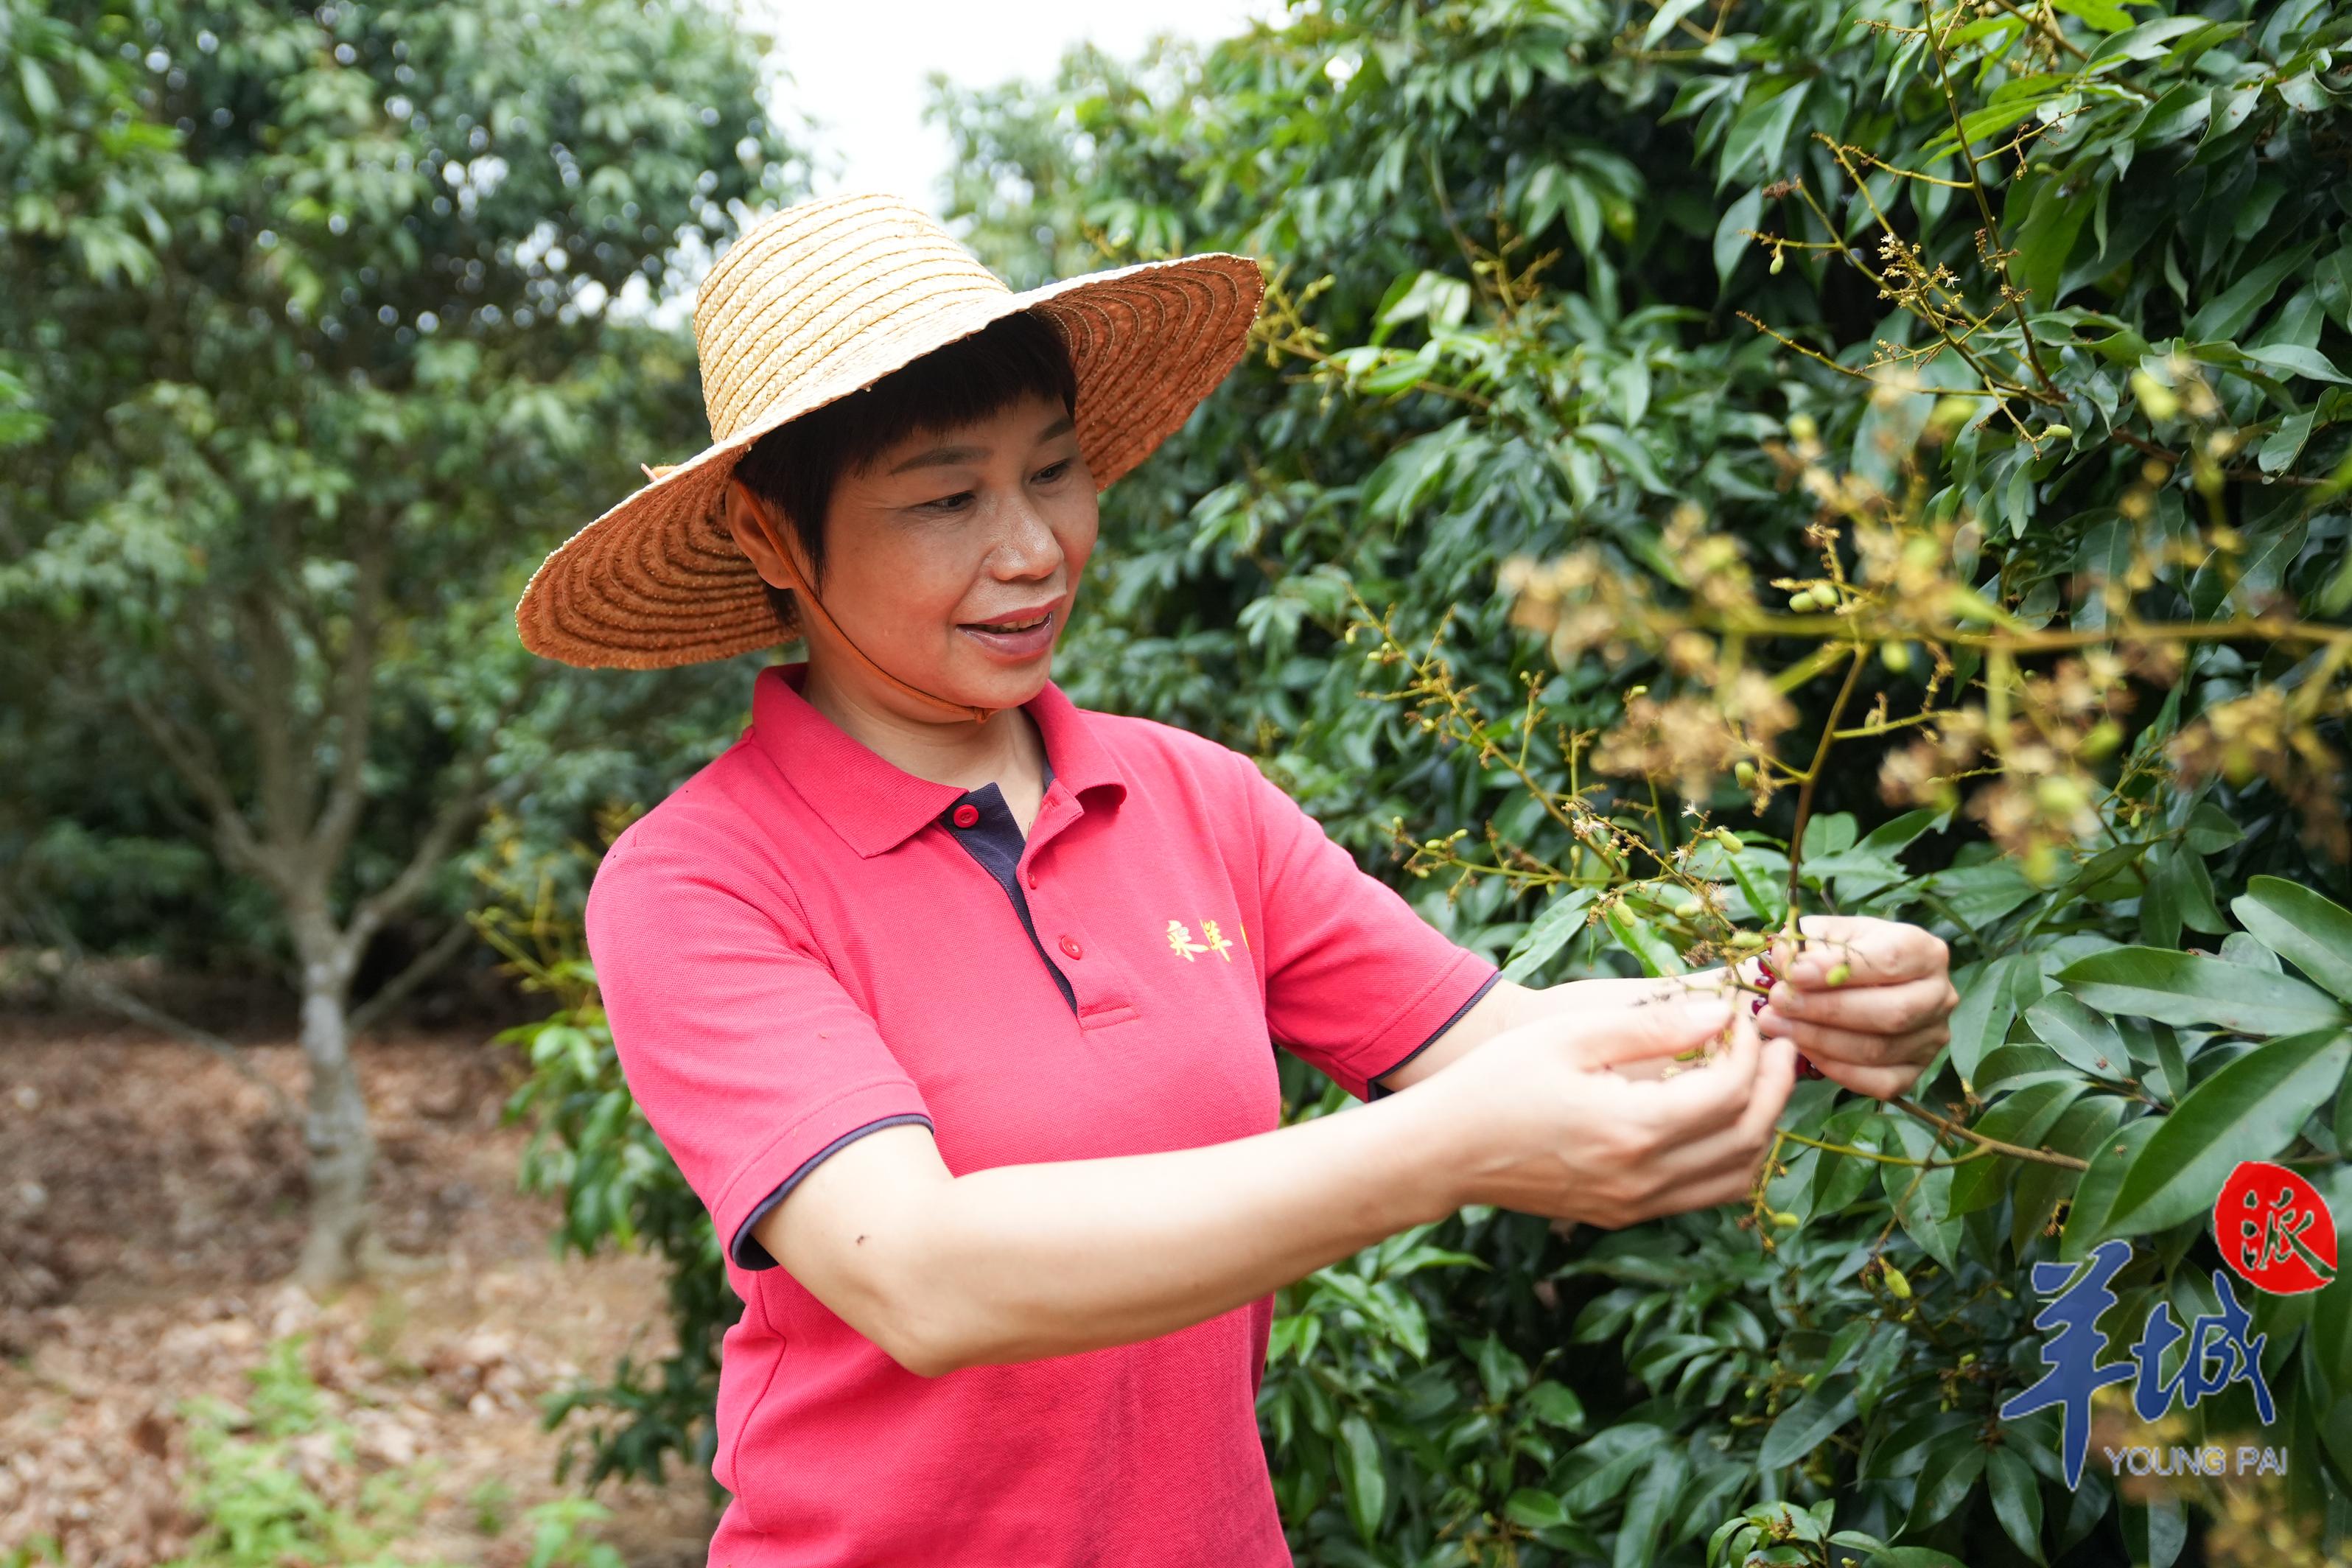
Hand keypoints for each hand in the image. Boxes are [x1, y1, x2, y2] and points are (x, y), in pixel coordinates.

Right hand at [1417, 991, 1797, 1227]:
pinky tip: (1716, 1117)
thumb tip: (1721, 1013)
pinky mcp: (1625, 1214)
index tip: (1739, 1013)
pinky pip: (1704, 1193)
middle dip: (1774, 1086)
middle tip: (1775, 1044)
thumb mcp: (1570, 1035)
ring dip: (1760, 1126)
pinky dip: (1729, 1156)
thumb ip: (1653, 1025)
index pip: (1730, 1091)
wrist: (1444, 1152)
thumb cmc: (1497, 1082)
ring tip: (1755, 1080)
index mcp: (1632, 1129)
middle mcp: (1644, 1178)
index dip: (1749, 1048)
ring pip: (1737, 1176)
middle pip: (1749, 1137)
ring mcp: (1636, 1204)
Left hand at [1756, 915, 1957, 1099]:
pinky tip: (1802, 1050)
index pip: (1888, 960)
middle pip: (1890, 1012)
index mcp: (1925, 952)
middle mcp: (1939, 995)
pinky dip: (1836, 1069)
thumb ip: (1808, 942)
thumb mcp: (1830, 934)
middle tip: (1779, 1003)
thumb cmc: (1845, 955)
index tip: (1793, 974)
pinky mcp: (1916, 1071)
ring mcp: (1932, 1037)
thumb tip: (1786, 960)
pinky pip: (1878, 1082)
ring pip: (1879, 1050)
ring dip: (1820, 1040)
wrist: (1861, 985)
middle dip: (1827, 1010)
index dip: (1838, 969)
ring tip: (1776, 1025)